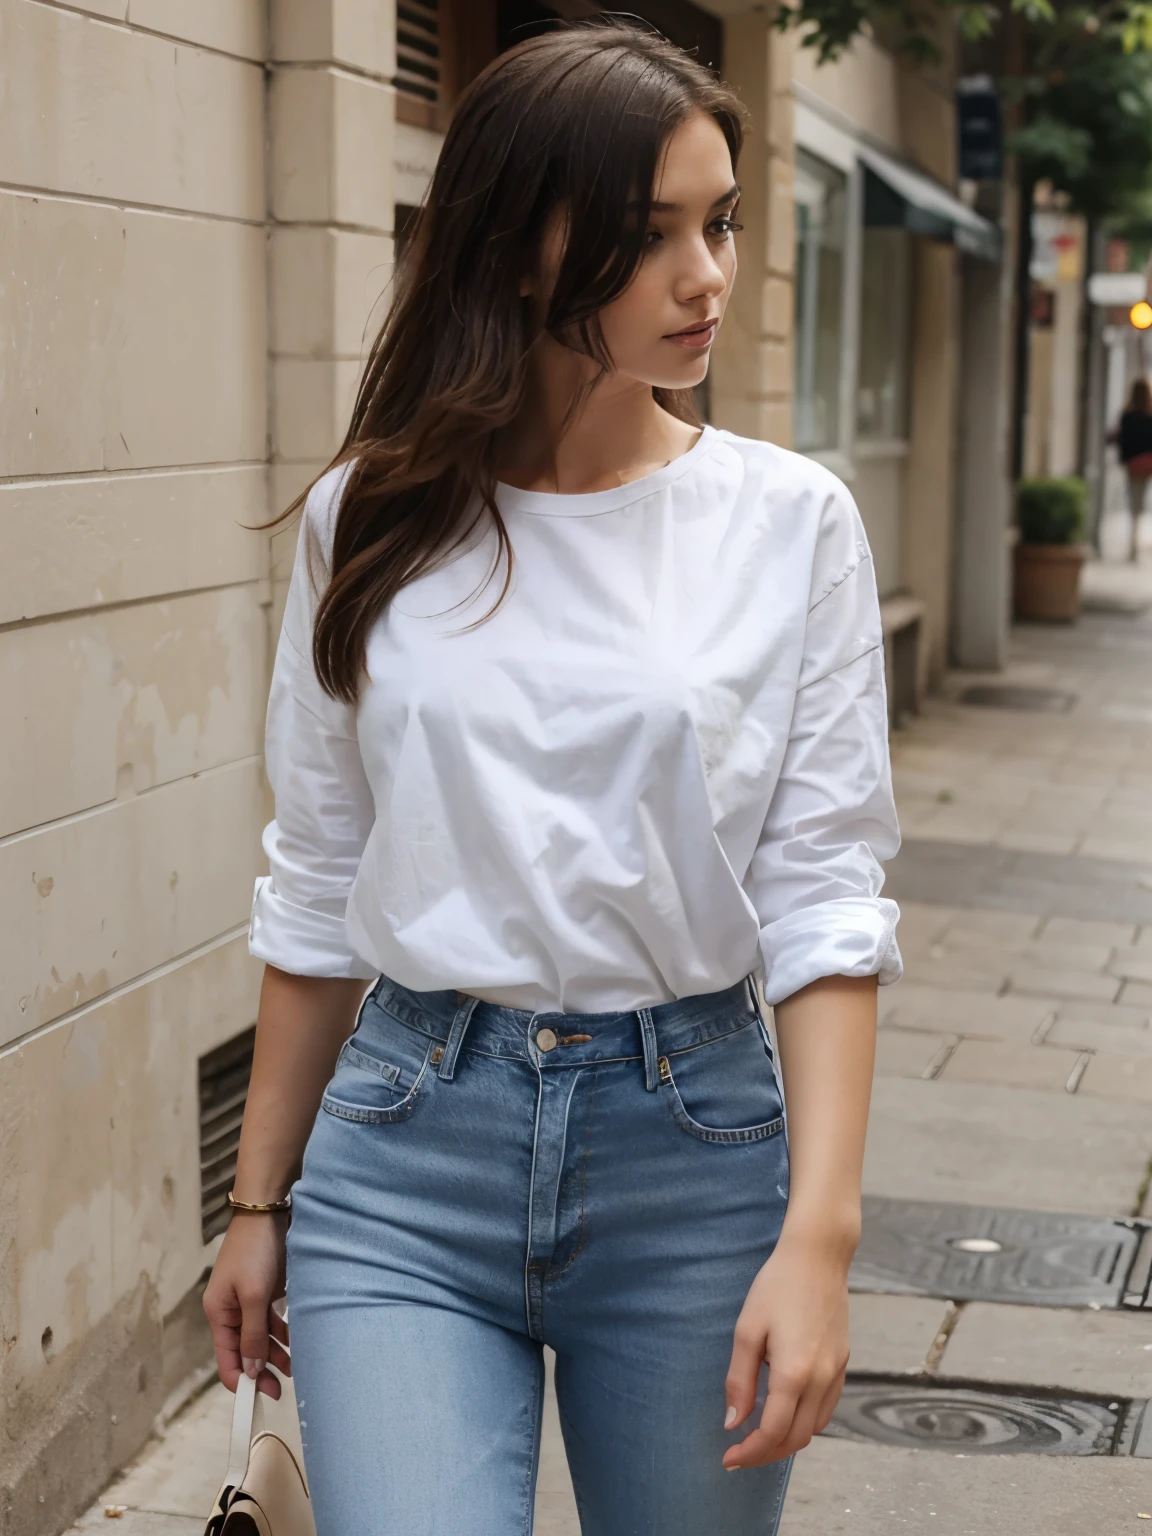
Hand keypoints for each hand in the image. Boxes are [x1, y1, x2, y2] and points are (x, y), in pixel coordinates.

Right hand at [203, 1213, 290, 1398]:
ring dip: (275, 1353)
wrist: (268, 1212)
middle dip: (260, 1370)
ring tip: (295, 1368)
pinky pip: (271, 1320)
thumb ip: (252, 1334)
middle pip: (244, 1351)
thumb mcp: (254, 1295)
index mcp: (219, 1313)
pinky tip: (296, 1342)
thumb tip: (249, 1371)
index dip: (240, 1381)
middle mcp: (231, 1310)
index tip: (258, 1399)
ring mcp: (248, 1300)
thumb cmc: (256, 1251)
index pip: (226, 1359)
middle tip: (281, 1389)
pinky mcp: (265, 1290)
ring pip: (260, 1337)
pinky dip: (282, 1332)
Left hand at [722, 1229, 852, 1467]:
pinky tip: (785, 1412)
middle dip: (766, 1454)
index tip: (728, 1458)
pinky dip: (805, 1422)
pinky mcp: (843, 1363)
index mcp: (795, 1373)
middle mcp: (822, 1379)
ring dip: (787, 1441)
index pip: (773, 1432)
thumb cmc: (776, 1286)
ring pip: (814, 1428)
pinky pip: (826, 1409)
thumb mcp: (747, 1329)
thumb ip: (739, 1379)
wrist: (818, 1257)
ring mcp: (837, 1373)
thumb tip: (733, 1422)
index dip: (749, 1452)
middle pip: (796, 1439)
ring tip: (759, 1437)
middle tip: (739, 1453)